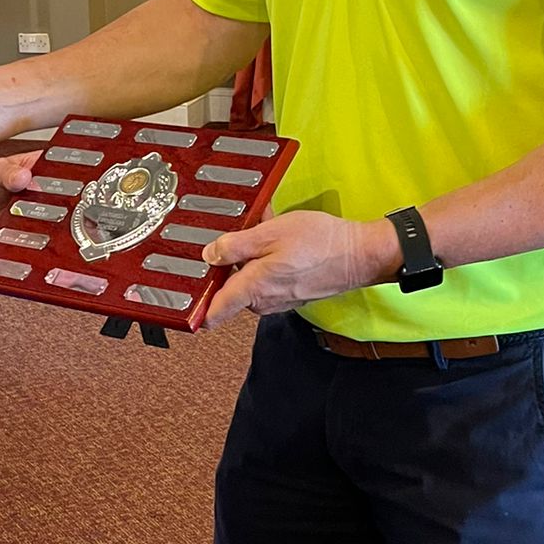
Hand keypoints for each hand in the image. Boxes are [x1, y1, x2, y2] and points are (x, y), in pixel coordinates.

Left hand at [202, 213, 397, 327]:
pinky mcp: (291, 295)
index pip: (215, 310)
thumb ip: (235, 246)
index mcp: (254, 288)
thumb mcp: (271, 233)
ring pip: (251, 282)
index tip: (183, 306)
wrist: (360, 255)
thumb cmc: (320, 243)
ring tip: (267, 232)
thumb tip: (209, 255)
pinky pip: (268, 281)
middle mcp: (264, 301)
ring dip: (252, 260)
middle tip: (240, 235)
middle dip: (230, 264)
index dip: (196, 309)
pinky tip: (282, 243)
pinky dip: (269, 263)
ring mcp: (279, 301)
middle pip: (230, 288)